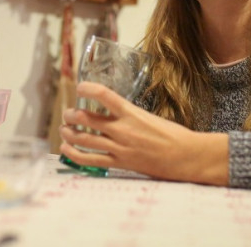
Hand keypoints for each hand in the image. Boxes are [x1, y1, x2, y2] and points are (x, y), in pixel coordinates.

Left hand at [59, 82, 229, 185]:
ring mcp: (119, 148)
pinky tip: (66, 149)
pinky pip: (90, 160)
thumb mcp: (149, 116)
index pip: (103, 95)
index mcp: (131, 113)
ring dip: (69, 133)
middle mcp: (122, 129)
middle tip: (68, 113)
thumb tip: (113, 112)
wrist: (186, 156)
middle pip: (86, 119)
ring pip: (84, 139)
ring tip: (64, 129)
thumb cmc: (173, 135)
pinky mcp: (119, 163)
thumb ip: (130, 114)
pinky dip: (74, 155)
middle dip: (72, 115)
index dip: (87, 89)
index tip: (80, 87)